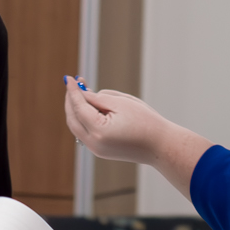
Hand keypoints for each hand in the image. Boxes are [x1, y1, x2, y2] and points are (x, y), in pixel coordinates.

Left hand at [62, 78, 178, 164]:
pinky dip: (85, 119)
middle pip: (73, 119)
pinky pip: (86, 132)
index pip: (78, 107)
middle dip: (71, 101)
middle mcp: (93, 143)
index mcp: (98, 131)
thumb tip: (81, 94)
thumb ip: (97, 98)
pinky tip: (91, 107)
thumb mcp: (121, 103)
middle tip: (74, 84)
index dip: (73, 91)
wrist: (160, 145)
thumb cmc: (146, 122)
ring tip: (84, 92)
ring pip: (77, 127)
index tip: (68, 78)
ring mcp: (96, 149)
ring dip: (77, 110)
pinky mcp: (101, 151)